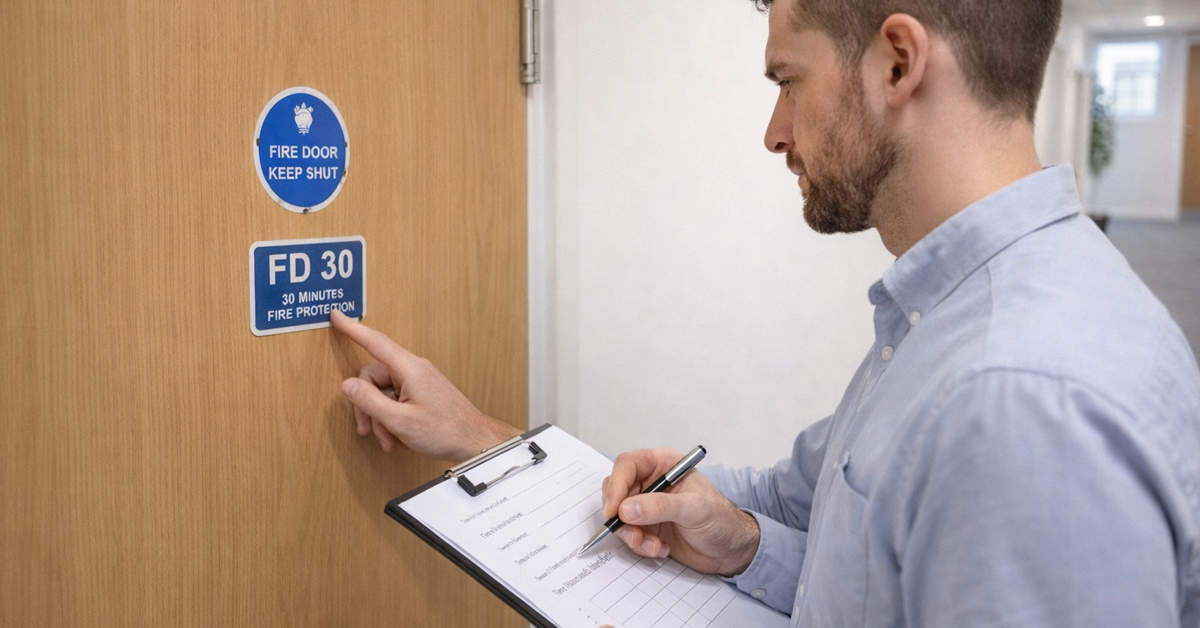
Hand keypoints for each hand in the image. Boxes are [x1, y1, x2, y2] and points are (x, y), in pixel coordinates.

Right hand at [330, 309, 521, 462]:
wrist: (474, 441)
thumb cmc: (445, 431)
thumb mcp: (400, 421)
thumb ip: (370, 401)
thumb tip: (348, 385)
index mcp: (410, 369)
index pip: (375, 342)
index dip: (353, 329)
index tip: (337, 316)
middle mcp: (414, 370)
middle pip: (373, 378)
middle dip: (367, 407)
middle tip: (368, 430)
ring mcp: (419, 382)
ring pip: (383, 394)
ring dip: (382, 419)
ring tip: (391, 440)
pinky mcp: (422, 394)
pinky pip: (396, 401)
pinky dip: (393, 420)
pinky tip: (400, 437)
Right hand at [602, 447, 759, 576]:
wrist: (731, 551)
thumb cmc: (721, 521)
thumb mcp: (695, 509)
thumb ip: (660, 507)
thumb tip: (627, 508)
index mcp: (665, 465)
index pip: (628, 465)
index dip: (616, 485)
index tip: (615, 509)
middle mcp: (652, 482)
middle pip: (617, 490)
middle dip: (621, 515)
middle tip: (634, 534)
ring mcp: (647, 505)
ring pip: (619, 515)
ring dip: (632, 535)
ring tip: (654, 546)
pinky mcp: (647, 526)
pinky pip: (628, 533)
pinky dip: (640, 545)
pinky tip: (660, 549)